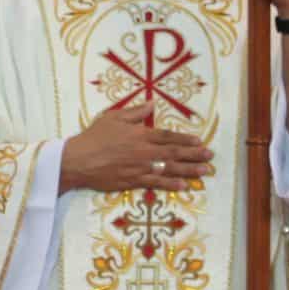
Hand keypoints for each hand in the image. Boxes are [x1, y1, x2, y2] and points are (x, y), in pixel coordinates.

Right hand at [60, 104, 214, 194]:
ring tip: (204, 172)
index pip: (168, 136)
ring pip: (169, 169)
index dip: (185, 139)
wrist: (78, 160)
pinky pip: (156, 183)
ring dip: (189, 170)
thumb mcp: (113, 117)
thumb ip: (135, 112)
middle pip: (174, 153)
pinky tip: (184, 186)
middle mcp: (144, 151)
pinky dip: (171, 185)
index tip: (200, 141)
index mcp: (140, 134)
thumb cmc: (94, 137)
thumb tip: (152, 103)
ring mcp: (140, 168)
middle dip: (194, 155)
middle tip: (210, 157)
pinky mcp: (133, 181)